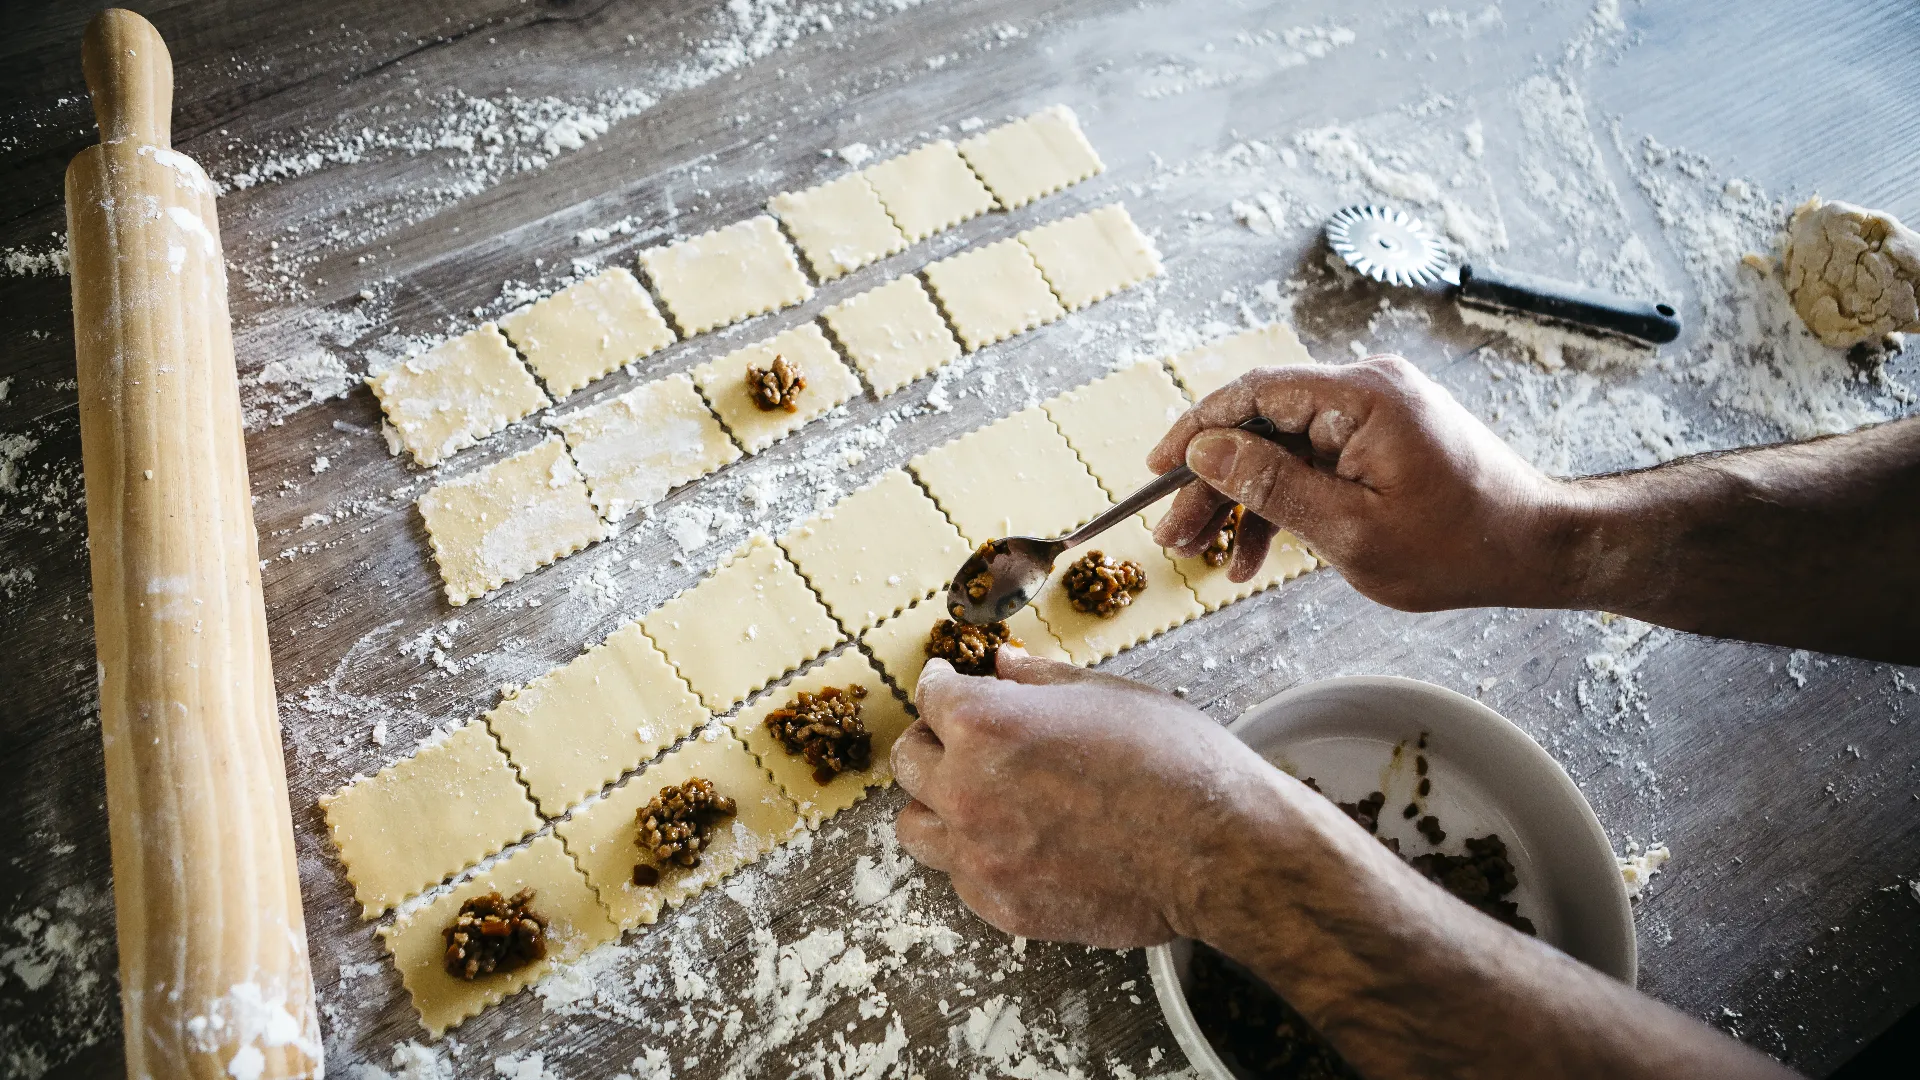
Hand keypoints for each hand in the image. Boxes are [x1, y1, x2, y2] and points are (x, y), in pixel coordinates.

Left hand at [889, 650, 1282, 947]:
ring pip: (915, 828)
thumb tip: (1000, 666)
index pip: (929, 698)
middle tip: (958, 738)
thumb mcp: (1106, 694)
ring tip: (976, 797)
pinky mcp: (1003, 906)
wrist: (1219, 850)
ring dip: (937, 805)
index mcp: (987, 725)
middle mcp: (968, 789)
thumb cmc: (1174, 762)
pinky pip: (959, 877)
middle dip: (931, 741)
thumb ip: (1039, 681)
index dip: (941, 686)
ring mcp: (980, 856)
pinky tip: (1014, 842)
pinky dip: (975, 857)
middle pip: (907, 762)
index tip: (948, 686)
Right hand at [1148, 355, 1573, 610]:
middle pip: (1262, 424)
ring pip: (1283, 448)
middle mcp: (1367, 388)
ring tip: (1210, 557)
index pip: (1253, 393)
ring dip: (1244, 501)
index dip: (1196, 429)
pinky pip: (1315, 460)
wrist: (1538, 548)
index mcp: (1361, 397)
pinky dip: (1284, 502)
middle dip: (1214, 482)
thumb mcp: (1350, 530)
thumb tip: (1205, 451)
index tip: (1157, 469)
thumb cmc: (1458, 546)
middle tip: (1176, 536)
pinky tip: (1256, 554)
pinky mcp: (1382, 436)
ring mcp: (1376, 411)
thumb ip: (1271, 486)